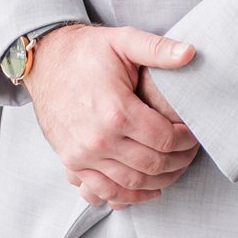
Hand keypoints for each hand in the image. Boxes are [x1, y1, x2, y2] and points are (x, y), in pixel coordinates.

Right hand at [24, 24, 200, 207]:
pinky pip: (105, 191)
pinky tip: (148, 188)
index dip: (186, 140)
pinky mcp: (72, 162)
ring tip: (173, 168)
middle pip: (153, 164)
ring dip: (159, 181)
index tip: (193, 133)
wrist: (45, 60)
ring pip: (133, 183)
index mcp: (116, 110)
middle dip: (179, 162)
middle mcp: (99, 138)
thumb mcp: (123, 41)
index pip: (165, 139)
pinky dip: (130, 196)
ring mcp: (83, 154)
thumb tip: (190, 53)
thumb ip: (158, 49)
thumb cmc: (86, 50)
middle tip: (188, 152)